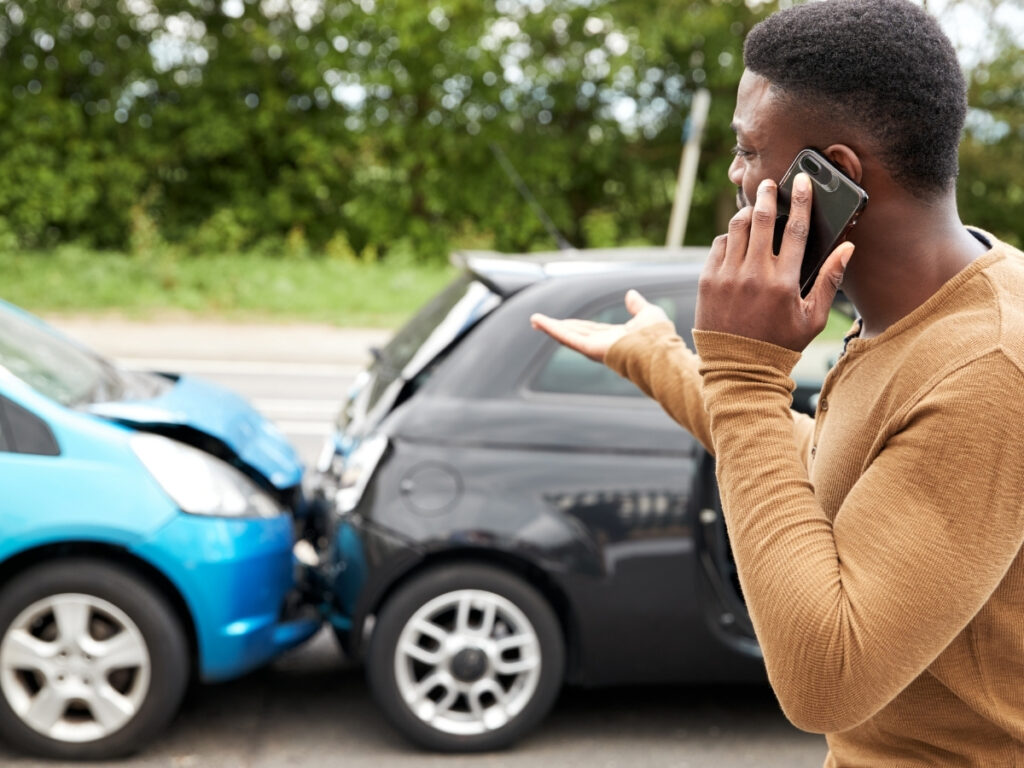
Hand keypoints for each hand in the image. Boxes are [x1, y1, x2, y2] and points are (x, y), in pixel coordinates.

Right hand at [530, 289, 670, 362]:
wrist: (658, 351)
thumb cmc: (658, 337)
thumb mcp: (648, 314)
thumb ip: (637, 306)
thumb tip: (631, 294)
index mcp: (615, 338)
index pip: (591, 330)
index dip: (576, 325)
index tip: (563, 321)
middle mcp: (602, 344)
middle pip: (575, 333)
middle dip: (558, 328)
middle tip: (539, 322)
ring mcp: (595, 348)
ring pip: (568, 336)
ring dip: (550, 327)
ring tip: (534, 320)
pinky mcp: (589, 349)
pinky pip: (567, 338)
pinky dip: (552, 329)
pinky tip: (539, 322)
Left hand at [695, 173, 854, 351]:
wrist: (738, 368)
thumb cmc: (780, 344)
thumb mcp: (812, 318)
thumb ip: (830, 280)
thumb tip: (847, 248)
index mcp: (784, 282)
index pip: (796, 229)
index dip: (800, 200)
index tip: (801, 182)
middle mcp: (754, 274)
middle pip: (762, 219)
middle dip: (767, 195)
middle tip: (769, 184)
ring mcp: (727, 276)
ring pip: (737, 228)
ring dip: (746, 212)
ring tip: (753, 208)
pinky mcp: (707, 281)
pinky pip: (718, 246)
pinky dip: (729, 236)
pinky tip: (736, 237)